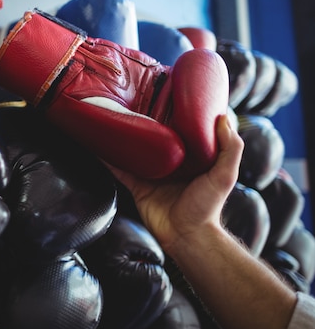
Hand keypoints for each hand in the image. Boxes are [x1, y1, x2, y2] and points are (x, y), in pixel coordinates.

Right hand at [107, 114, 243, 254]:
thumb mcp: (224, 176)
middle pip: (152, 136)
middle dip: (142, 121)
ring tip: (110, 117)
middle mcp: (169, 161)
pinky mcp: (135, 185)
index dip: (173, 112)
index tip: (164, 92)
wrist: (185, 236)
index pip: (180, 128)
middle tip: (131, 100)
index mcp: (189, 155)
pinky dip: (108, 157)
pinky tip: (98, 144)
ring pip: (133, 149)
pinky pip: (119, 169)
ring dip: (122, 136)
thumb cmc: (208, 207)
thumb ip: (230, 149)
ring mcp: (150, 172)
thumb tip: (224, 117)